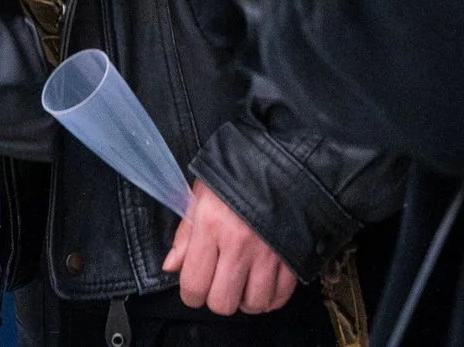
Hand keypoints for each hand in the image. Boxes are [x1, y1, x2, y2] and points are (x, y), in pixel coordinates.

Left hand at [162, 181, 297, 314]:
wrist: (281, 158)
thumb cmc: (235, 174)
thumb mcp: (201, 194)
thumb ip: (185, 234)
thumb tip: (171, 267)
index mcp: (211, 225)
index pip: (193, 285)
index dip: (190, 295)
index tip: (194, 288)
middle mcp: (239, 243)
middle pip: (222, 303)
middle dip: (217, 299)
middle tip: (219, 284)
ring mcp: (269, 252)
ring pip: (253, 305)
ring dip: (245, 300)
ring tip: (243, 284)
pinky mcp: (293, 255)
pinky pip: (280, 297)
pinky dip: (271, 298)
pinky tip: (264, 284)